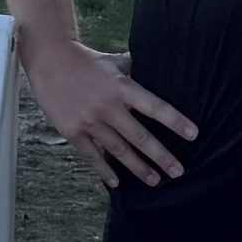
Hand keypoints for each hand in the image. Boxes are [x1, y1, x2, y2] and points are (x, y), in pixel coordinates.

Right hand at [21, 34, 196, 191]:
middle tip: (178, 171)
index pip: (155, 107)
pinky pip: (92, 156)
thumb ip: (134, 72)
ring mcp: (90, 121)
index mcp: (122, 87)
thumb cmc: (85, 60)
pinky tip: (116, 182)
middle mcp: (108, 106)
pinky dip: (104, 171)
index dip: (175, 122)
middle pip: (140, 137)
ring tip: (155, 180)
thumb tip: (159, 71)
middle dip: (161, 157)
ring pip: (119, 151)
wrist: (49, 60)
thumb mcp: (114, 61)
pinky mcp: (72, 132)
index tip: (193, 135)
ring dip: (138, 168)